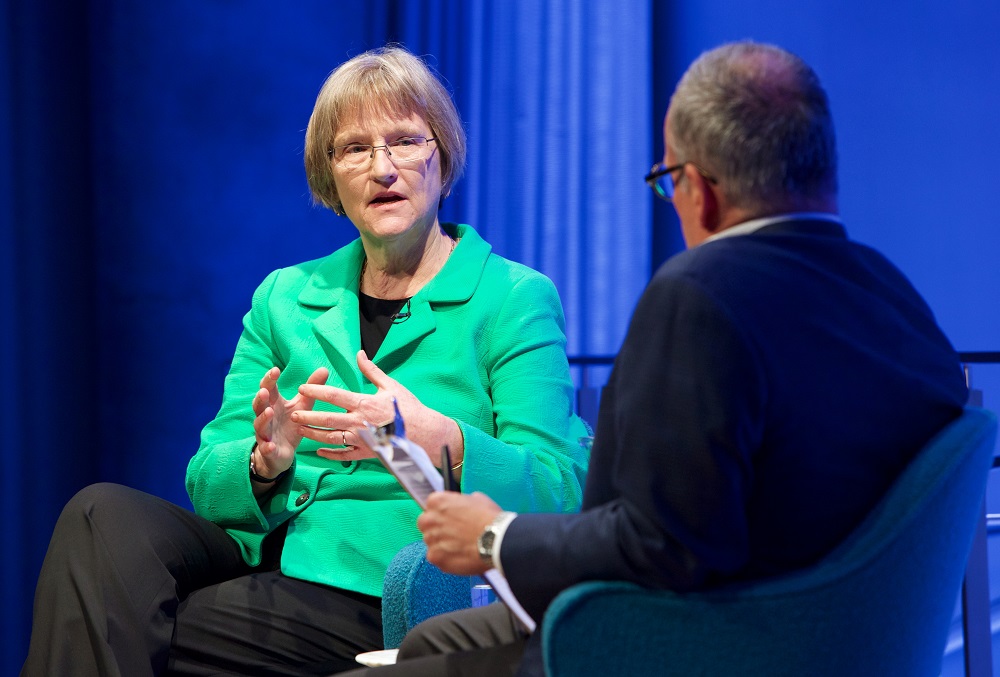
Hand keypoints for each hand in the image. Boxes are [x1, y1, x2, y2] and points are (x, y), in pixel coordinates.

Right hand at [252, 366, 328, 477]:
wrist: (281, 452)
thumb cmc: (291, 424)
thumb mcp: (302, 406)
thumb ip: (310, 389)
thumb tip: (324, 369)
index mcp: (274, 403)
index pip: (268, 388)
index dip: (270, 379)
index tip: (276, 369)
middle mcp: (266, 416)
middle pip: (259, 405)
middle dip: (261, 398)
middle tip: (264, 391)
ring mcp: (265, 433)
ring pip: (260, 425)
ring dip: (263, 418)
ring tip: (269, 412)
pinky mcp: (268, 450)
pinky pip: (265, 448)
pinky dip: (267, 446)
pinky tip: (270, 445)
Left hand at [295, 351, 463, 466]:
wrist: (424, 434)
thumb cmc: (408, 408)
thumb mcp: (391, 385)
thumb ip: (371, 370)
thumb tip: (359, 353)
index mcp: (364, 403)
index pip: (334, 395)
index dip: (317, 391)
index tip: (303, 388)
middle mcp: (359, 422)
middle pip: (327, 419)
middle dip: (308, 416)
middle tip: (294, 415)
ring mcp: (361, 439)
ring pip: (331, 438)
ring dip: (314, 435)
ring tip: (301, 431)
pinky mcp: (366, 452)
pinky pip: (344, 455)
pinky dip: (330, 454)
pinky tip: (319, 452)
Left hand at [419, 491, 501, 575]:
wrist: (496, 540)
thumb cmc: (489, 518)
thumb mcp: (477, 499)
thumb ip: (462, 502)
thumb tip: (463, 506)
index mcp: (437, 501)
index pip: (431, 506)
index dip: (443, 513)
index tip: (451, 518)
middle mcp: (429, 519)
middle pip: (426, 524)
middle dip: (436, 528)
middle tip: (453, 533)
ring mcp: (430, 540)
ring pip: (431, 542)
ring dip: (441, 544)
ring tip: (460, 547)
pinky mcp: (435, 557)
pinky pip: (436, 558)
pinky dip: (446, 558)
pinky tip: (460, 556)